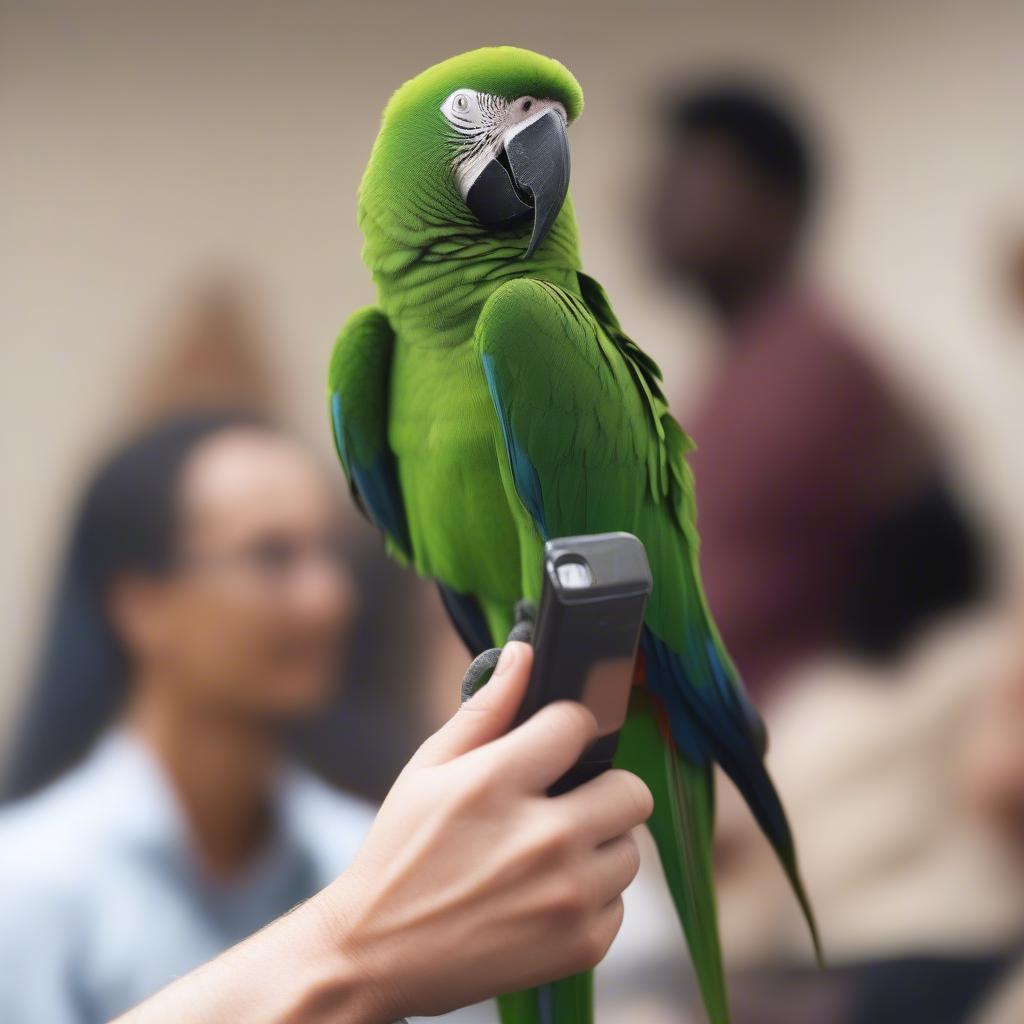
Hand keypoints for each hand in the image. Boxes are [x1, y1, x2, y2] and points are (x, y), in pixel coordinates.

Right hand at [319, 641, 652, 1020]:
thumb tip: (523, 652)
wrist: (376, 953)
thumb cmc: (400, 853)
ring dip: (599, 847)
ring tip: (550, 855)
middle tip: (566, 802)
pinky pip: (619, 902)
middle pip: (630, 790)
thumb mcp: (428, 768)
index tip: (557, 743)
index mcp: (498, 783)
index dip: (568, 728)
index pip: (578, 725)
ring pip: (630, 848)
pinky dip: (591, 899)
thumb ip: (485, 708)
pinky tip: (546, 898)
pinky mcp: (580, 944)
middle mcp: (542, 837)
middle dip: (601, 789)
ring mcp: (566, 895)